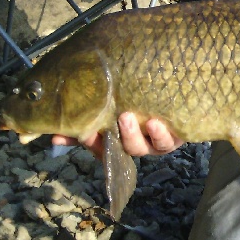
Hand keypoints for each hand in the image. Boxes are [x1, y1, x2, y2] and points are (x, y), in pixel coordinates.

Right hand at [51, 112, 182, 158]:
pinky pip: (168, 142)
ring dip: (133, 135)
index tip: (82, 132)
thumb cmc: (145, 99)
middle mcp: (138, 142)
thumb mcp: (118, 101)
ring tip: (128, 118)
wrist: (183, 91)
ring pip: (144, 148)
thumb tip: (56, 128)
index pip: (101, 145)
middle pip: (122, 147)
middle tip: (108, 120)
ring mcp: (156, 141)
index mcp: (122, 137)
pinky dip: (160, 134)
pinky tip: (156, 123)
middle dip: (112, 137)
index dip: (90, 141)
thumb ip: (91, 111)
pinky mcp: (176, 136)